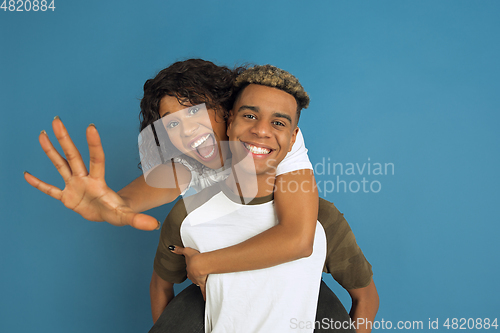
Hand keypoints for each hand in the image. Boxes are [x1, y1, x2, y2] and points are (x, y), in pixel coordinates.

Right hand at [24, 117, 159, 230]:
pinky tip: (27, 175)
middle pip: (72, 156)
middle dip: (64, 138)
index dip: (94, 145)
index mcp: (98, 181)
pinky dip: (39, 184)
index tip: (90, 127)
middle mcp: (84, 178)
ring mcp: (74, 185)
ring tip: (42, 135)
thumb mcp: (127, 216)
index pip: (96, 159)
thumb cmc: (117, 211)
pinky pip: (50, 189)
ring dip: (50, 151)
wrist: (108, 214)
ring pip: (60, 165)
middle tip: (56, 120)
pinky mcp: (66, 196)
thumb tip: (154, 226)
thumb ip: (138, 220)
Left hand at [170, 245, 206, 299]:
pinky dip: (204, 296)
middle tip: (197, 275)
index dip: (190, 271)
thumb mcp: (186, 252)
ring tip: (202, 285)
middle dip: (195, 277)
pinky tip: (205, 301)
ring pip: (197, 283)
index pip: (189, 271)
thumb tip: (170, 247)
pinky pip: (203, 291)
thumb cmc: (194, 257)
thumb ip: (179, 250)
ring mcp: (197, 280)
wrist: (200, 264)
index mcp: (189, 270)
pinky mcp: (203, 283)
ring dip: (199, 283)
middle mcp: (192, 277)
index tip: (191, 272)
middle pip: (193, 277)